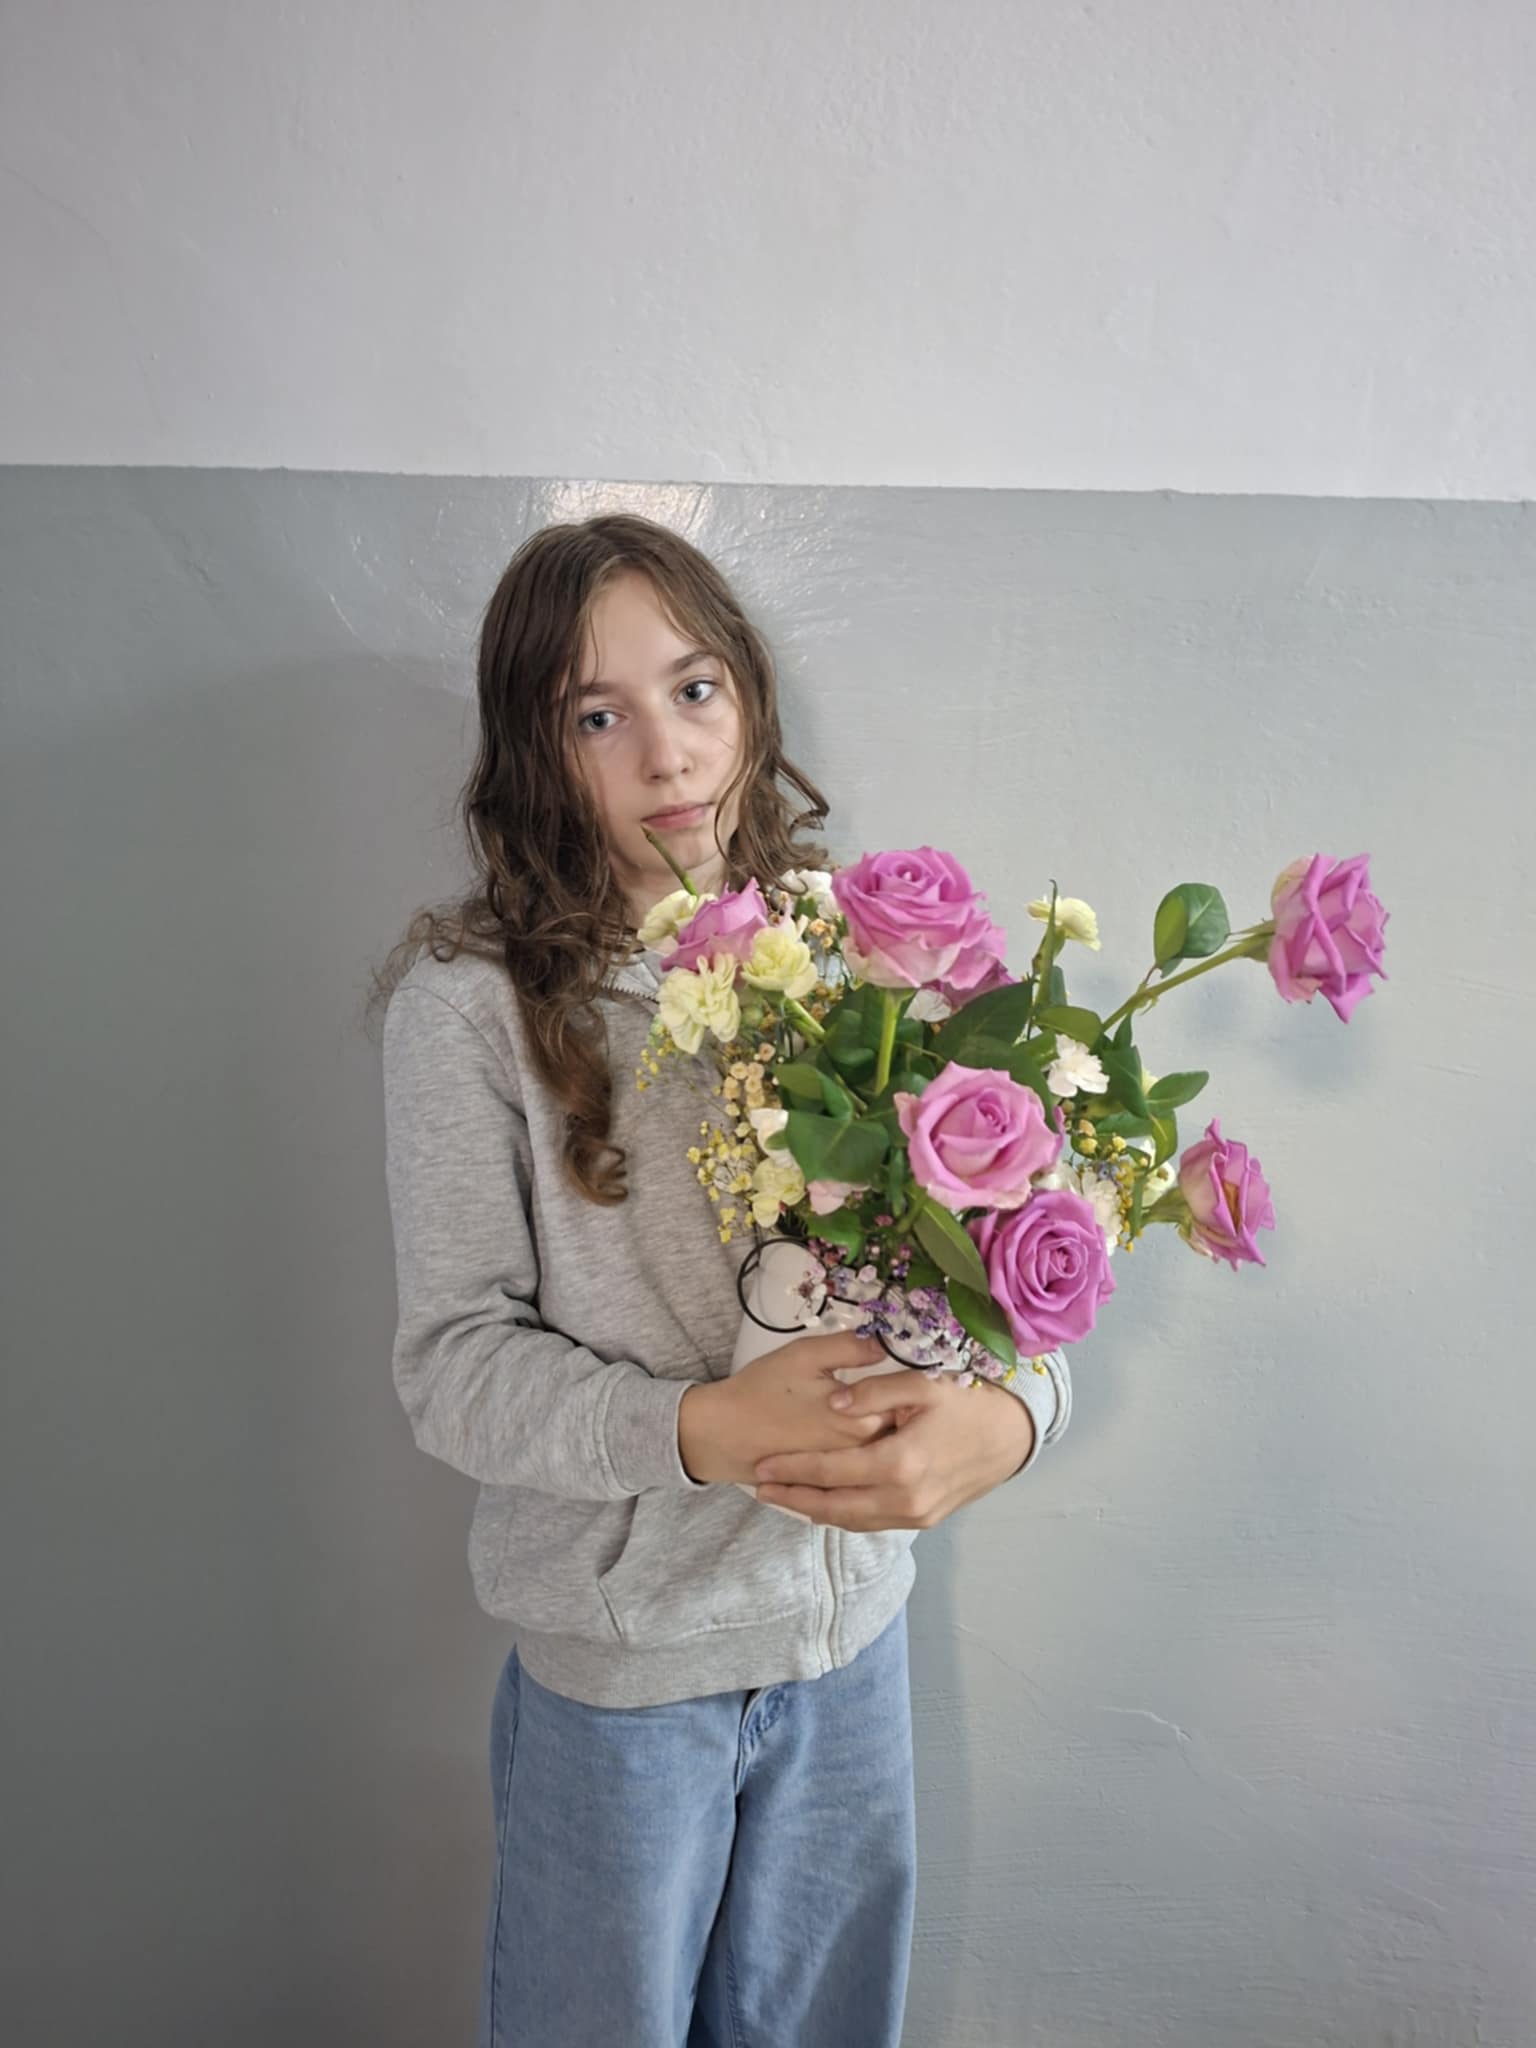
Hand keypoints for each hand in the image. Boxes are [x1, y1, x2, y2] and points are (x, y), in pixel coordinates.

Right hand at [678, 1331, 896, 1485]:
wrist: (722, 1434)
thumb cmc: (761, 1391)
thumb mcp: (805, 1356)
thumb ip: (850, 1347)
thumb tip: (886, 1340)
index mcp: (862, 1422)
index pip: (907, 1406)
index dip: (911, 1390)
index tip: (916, 1375)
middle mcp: (860, 1454)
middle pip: (900, 1433)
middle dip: (905, 1415)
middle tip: (907, 1395)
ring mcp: (846, 1473)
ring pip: (883, 1454)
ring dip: (889, 1438)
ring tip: (883, 1416)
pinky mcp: (830, 1483)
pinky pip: (862, 1472)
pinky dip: (867, 1459)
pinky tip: (858, 1439)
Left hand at [749, 1371, 1035, 1528]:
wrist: (1011, 1437)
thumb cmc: (967, 1403)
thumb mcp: (923, 1384)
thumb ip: (874, 1390)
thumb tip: (834, 1402)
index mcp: (900, 1463)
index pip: (831, 1471)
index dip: (793, 1469)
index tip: (761, 1465)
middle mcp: (905, 1498)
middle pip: (834, 1506)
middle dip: (793, 1498)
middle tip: (760, 1488)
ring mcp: (916, 1514)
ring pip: (852, 1521)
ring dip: (815, 1510)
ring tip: (783, 1496)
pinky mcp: (924, 1519)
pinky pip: (873, 1523)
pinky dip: (843, 1515)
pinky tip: (824, 1503)